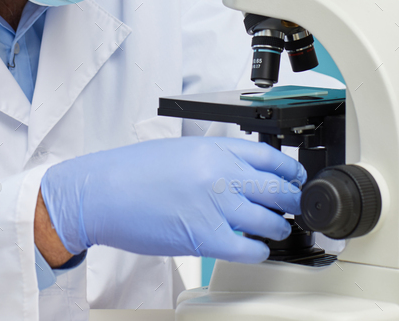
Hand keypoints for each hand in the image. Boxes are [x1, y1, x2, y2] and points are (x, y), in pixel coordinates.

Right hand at [40, 136, 305, 262]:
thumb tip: (241, 175)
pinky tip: (256, 248)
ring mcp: (216, 205)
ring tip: (277, 230)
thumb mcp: (180, 151)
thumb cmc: (133, 172)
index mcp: (213, 147)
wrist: (103, 193)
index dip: (290, 170)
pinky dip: (259, 251)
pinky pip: (250, 248)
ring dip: (279, 227)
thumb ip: (215, 159)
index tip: (296, 179)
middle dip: (293, 201)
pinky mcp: (206, 237)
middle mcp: (220, 173)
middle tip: (296, 208)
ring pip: (270, 220)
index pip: (269, 156)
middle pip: (278, 188)